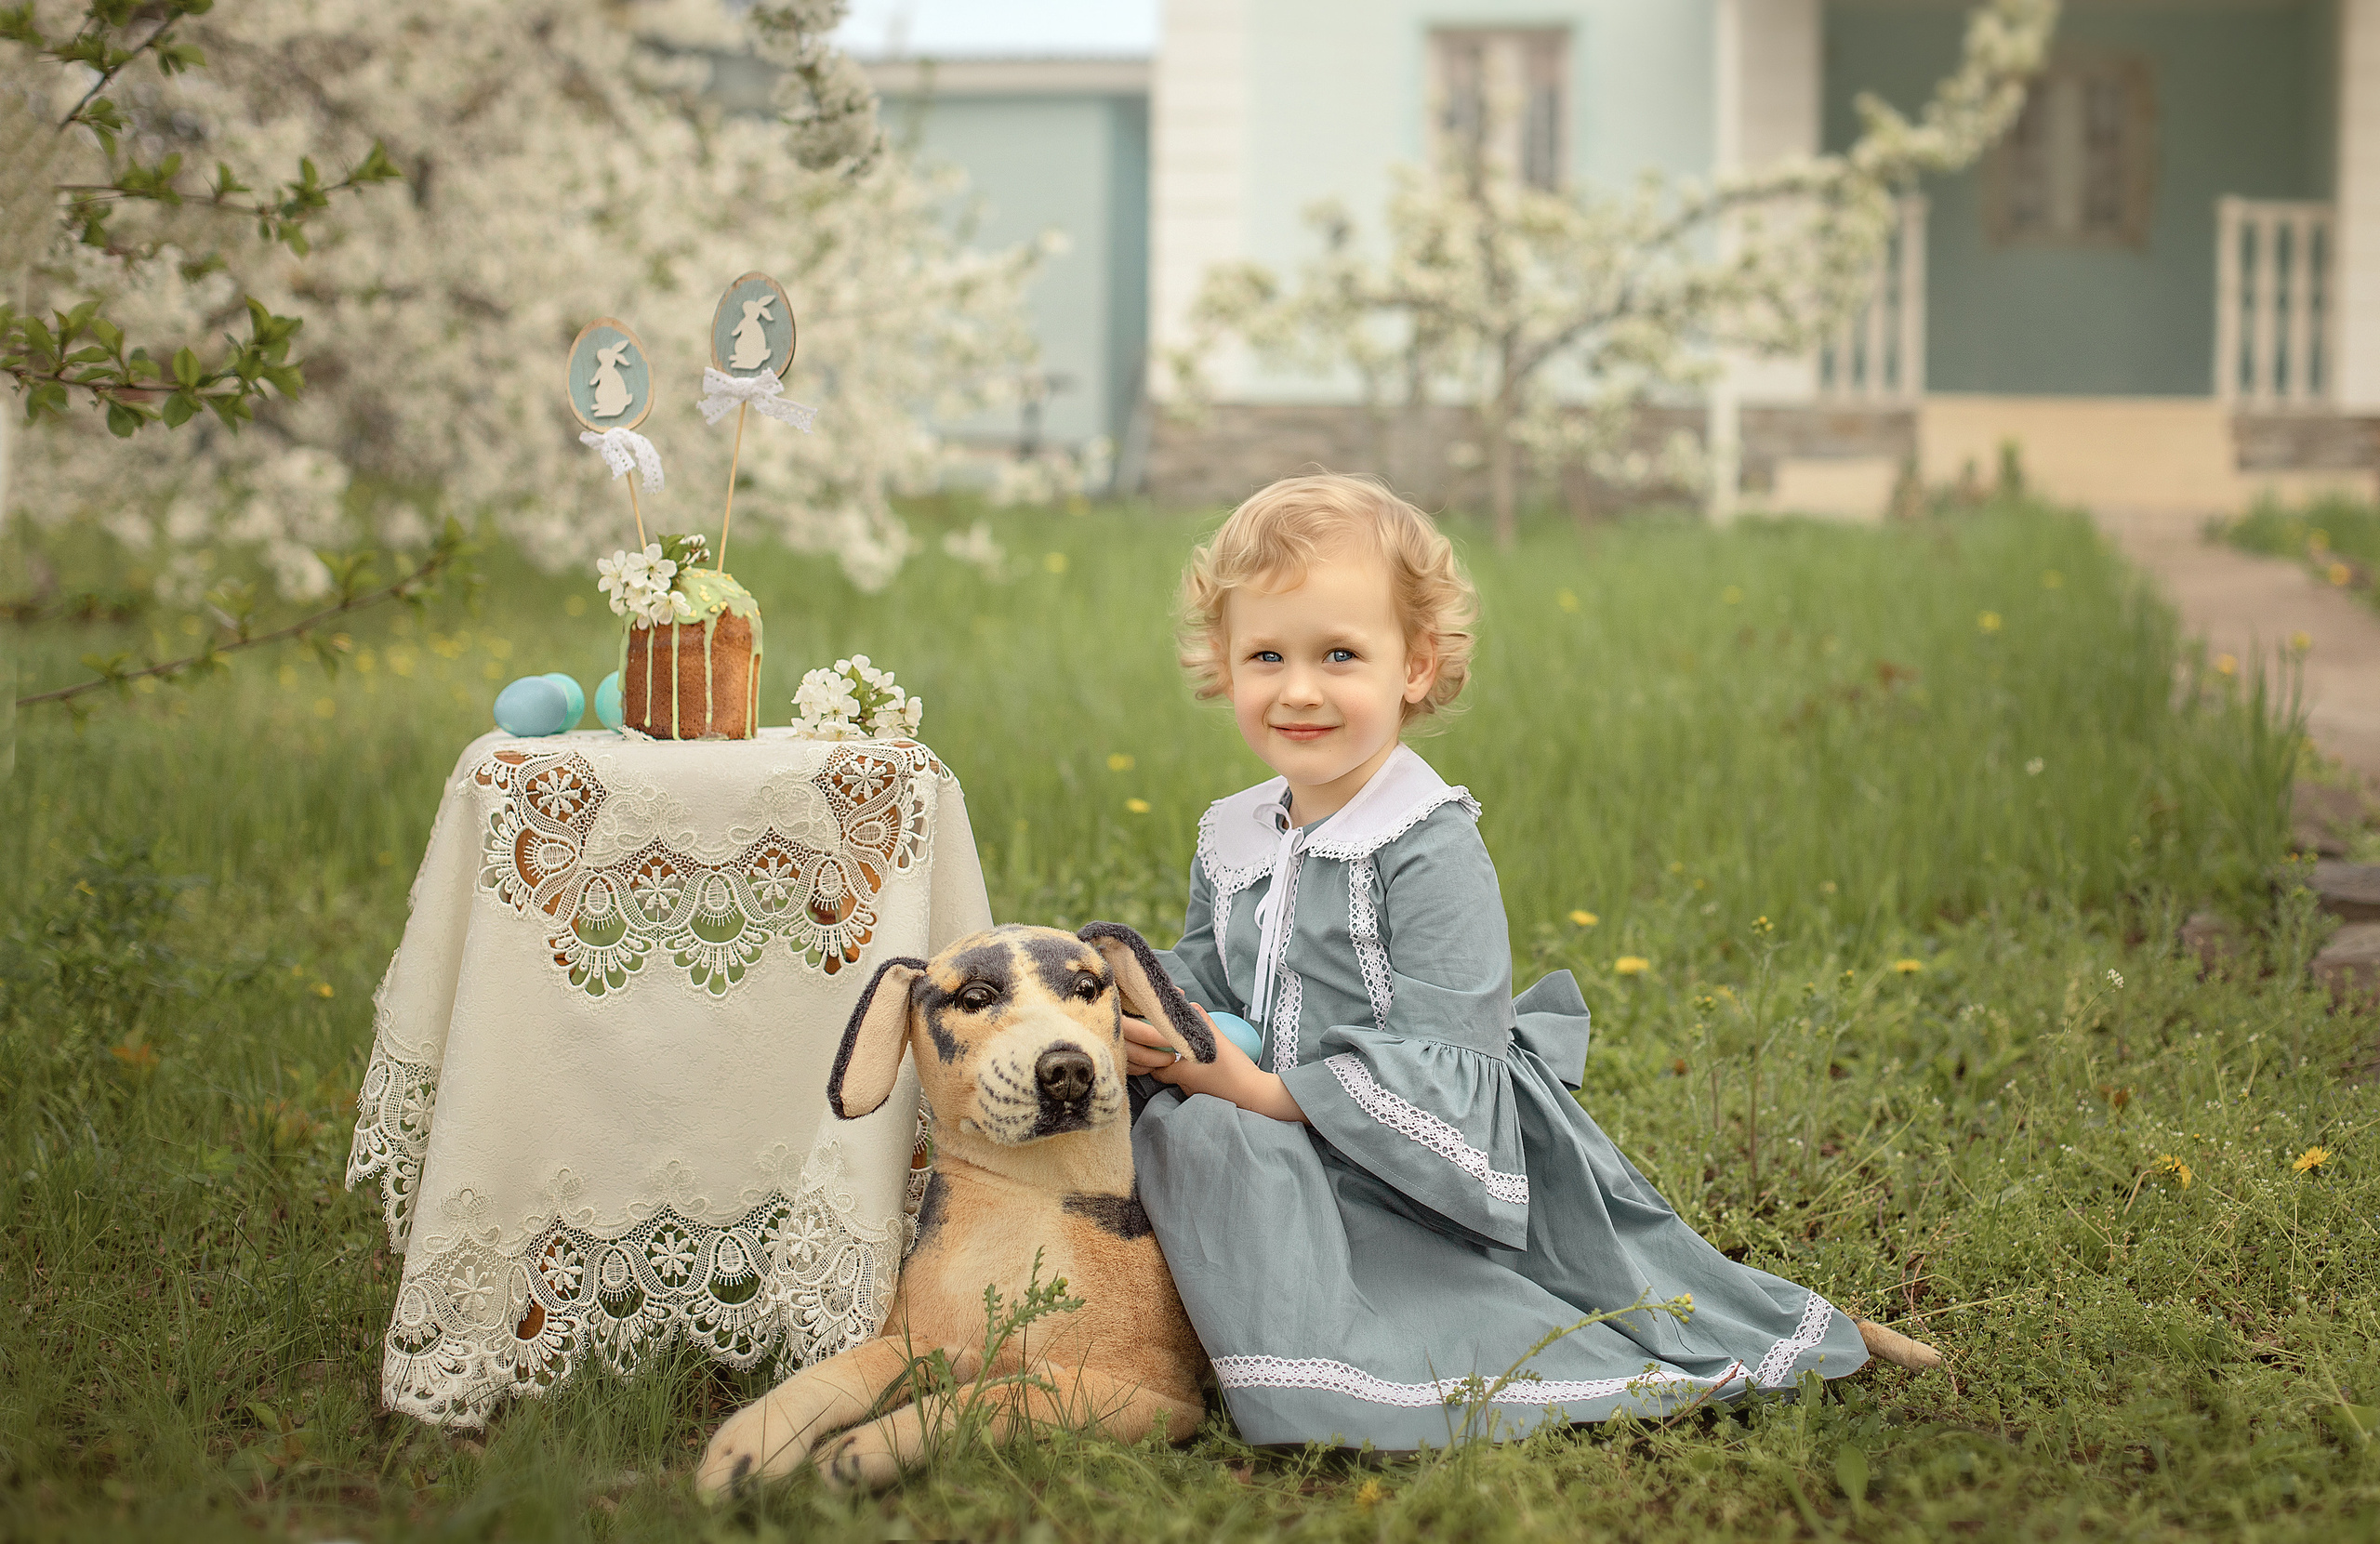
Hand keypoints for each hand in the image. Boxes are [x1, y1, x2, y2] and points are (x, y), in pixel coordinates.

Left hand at [1122, 1005, 1305, 1123]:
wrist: (1256, 1096)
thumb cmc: (1234, 1071)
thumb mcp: (1219, 1042)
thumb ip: (1204, 1023)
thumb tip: (1192, 1007)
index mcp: (1182, 1074)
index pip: (1156, 1069)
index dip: (1155, 1058)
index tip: (1159, 1045)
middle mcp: (1186, 1087)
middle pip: (1170, 1072)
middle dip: (1171, 1059)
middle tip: (1177, 1045)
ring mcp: (1197, 1095)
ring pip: (1185, 1078)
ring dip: (1187, 1067)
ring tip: (1196, 1053)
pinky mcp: (1210, 1098)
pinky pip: (1199, 1084)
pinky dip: (1200, 1074)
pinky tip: (1211, 1065)